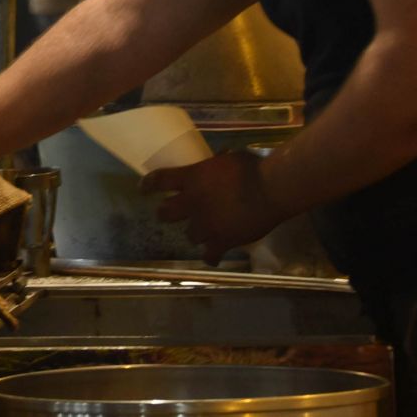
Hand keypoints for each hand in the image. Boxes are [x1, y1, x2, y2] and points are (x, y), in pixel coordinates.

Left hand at [140, 148, 287, 263]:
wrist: (272, 188)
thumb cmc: (252, 167)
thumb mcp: (228, 159)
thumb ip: (216, 165)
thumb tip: (217, 160)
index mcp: (192, 179)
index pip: (159, 181)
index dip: (148, 185)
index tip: (143, 189)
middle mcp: (193, 203)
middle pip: (166, 213)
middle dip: (166, 213)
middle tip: (171, 212)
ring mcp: (206, 225)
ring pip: (189, 235)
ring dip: (195, 232)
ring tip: (204, 230)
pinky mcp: (222, 241)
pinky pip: (210, 255)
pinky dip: (210, 256)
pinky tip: (212, 257)